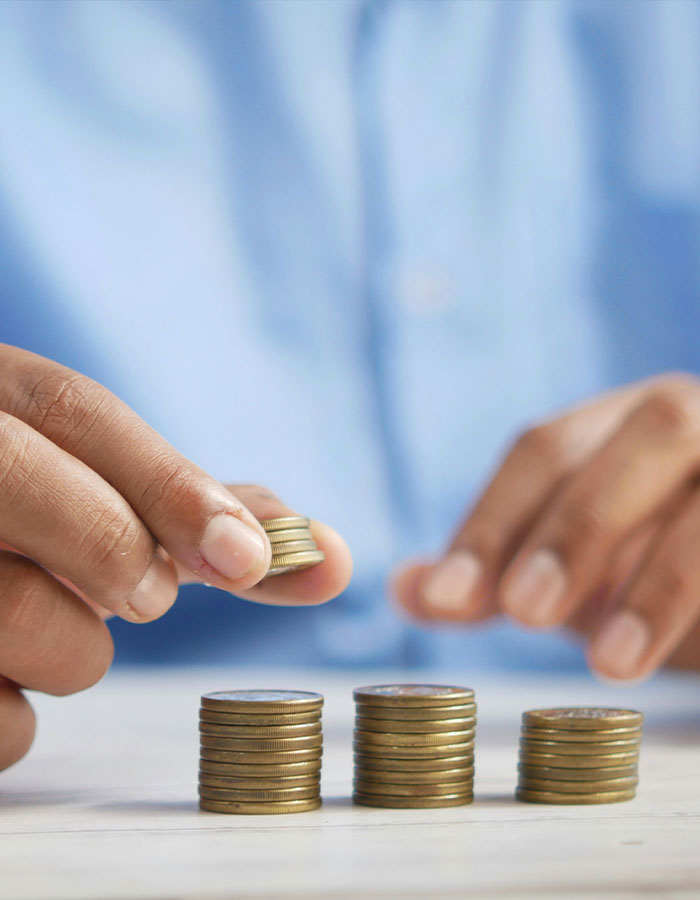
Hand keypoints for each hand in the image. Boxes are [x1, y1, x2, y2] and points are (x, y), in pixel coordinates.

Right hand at [0, 345, 351, 770]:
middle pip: (38, 490)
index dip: (172, 485)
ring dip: (72, 650)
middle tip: (142, 592)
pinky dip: (15, 718)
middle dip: (118, 552)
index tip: (249, 557)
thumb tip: (332, 555)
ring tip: (47, 628)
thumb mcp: (97, 492)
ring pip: (20, 616)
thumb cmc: (31, 523)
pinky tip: (0, 676)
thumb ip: (204, 514)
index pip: (76, 410)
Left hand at [393, 374, 699, 680]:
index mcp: (625, 419)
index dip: (492, 520)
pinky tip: (695, 653)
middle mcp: (695, 417)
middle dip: (579, 526)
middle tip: (525, 613)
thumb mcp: (574, 574)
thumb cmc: (652, 566)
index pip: (544, 449)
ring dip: (662, 580)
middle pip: (644, 439)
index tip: (445, 599)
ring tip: (609, 662)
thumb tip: (405, 589)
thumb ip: (494, 576)